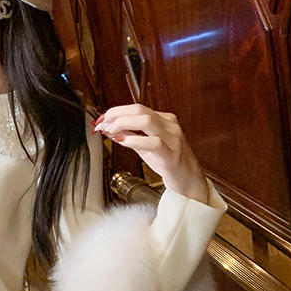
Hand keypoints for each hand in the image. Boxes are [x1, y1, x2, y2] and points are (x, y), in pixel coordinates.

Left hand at [93, 104, 209, 203]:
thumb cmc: (168, 163)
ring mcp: (172, 138)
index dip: (116, 111)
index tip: (101, 119)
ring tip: (111, 132)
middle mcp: (169, 125)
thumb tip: (108, 128)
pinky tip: (123, 142)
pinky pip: (153, 142)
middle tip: (102, 124)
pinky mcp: (172, 154)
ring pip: (146, 121)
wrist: (190, 182)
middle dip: (116, 115)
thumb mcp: (145, 147)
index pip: (137, 108)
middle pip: (139, 110)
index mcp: (164, 120)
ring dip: (123, 124)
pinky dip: (134, 140)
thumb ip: (128, 136)